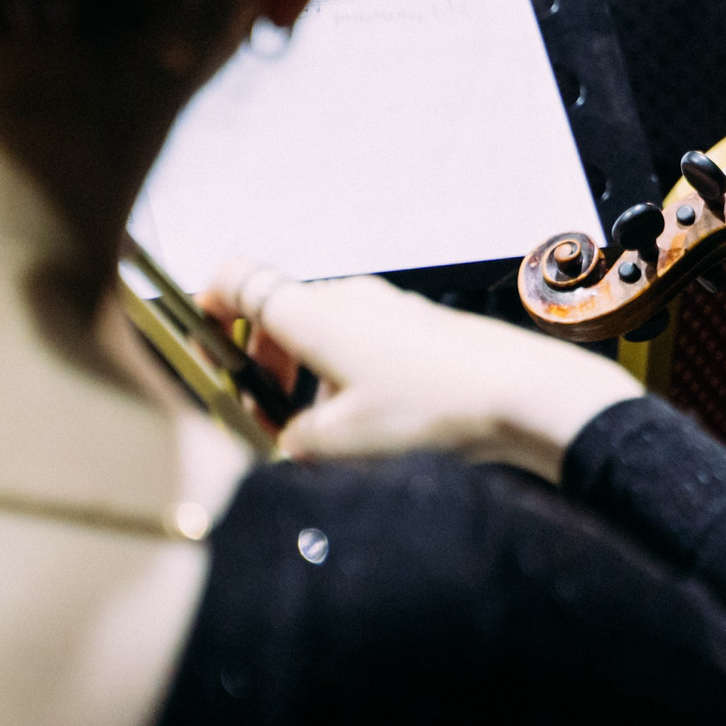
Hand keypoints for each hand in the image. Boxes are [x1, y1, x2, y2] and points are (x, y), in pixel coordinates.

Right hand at [199, 264, 641, 480]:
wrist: (524, 395)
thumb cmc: (431, 408)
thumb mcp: (337, 443)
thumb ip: (291, 440)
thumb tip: (290, 439)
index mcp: (313, 313)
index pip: (239, 281)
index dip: (207, 307)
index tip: (201, 344)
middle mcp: (349, 299)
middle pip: (280, 318)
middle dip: (261, 366)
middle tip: (263, 417)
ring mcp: (390, 311)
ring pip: (325, 338)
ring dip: (308, 381)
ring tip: (322, 436)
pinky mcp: (424, 331)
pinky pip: (366, 350)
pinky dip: (351, 382)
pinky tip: (373, 428)